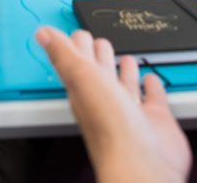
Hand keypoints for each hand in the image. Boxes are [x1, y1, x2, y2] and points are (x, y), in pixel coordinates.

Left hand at [36, 27, 189, 182]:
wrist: (142, 162)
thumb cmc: (109, 126)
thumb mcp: (81, 77)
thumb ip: (63, 54)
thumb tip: (42, 34)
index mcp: (84, 90)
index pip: (78, 62)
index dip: (76, 46)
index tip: (76, 34)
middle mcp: (105, 101)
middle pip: (101, 73)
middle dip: (99, 56)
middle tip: (99, 41)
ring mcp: (130, 112)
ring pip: (125, 85)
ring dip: (124, 71)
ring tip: (124, 57)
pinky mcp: (155, 119)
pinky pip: (153, 98)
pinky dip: (152, 87)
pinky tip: (151, 80)